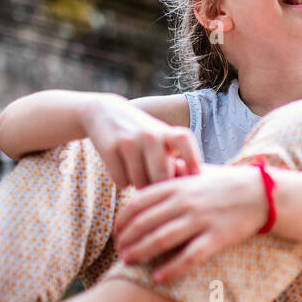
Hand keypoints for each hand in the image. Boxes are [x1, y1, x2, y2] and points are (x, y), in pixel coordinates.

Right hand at [81, 95, 201, 189]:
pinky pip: (122, 181)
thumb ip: (174, 161)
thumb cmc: (142, 136)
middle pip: (161, 176)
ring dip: (138, 185)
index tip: (196, 174)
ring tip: (137, 171)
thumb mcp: (162, 140)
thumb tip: (183, 188)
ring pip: (139, 182)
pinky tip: (122, 169)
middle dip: (158, 186)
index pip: (184, 141)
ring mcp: (130, 141)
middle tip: (153, 181)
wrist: (105, 112)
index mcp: (167, 132)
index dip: (192, 158)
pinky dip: (123, 182)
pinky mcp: (110, 148)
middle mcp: (150, 135)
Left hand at [113, 163, 270, 281]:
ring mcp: (201, 220)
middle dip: (126, 240)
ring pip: (161, 239)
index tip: (117, 232)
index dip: (121, 220)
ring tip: (128, 263)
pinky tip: (158, 279)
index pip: (137, 203)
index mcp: (177, 185)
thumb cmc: (226, 183)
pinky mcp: (217, 238)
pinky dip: (171, 269)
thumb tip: (146, 180)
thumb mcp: (196, 172)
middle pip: (144, 223)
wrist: (262, 193)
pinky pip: (189, 257)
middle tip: (119, 252)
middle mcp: (185, 202)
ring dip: (140, 253)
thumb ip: (171, 176)